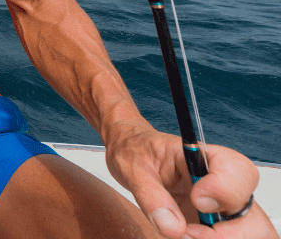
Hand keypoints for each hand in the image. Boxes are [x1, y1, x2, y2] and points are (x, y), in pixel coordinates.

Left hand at [106, 123, 275, 238]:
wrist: (129, 151)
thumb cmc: (134, 150)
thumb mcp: (132, 167)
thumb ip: (151, 195)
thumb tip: (172, 228)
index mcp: (203, 157)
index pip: (239, 171)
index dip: (224, 190)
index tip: (196, 199)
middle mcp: (221, 183)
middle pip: (252, 214)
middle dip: (227, 233)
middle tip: (188, 232)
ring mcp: (221, 207)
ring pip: (249, 233)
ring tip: (184, 234)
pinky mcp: (213, 224)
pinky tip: (184, 236)